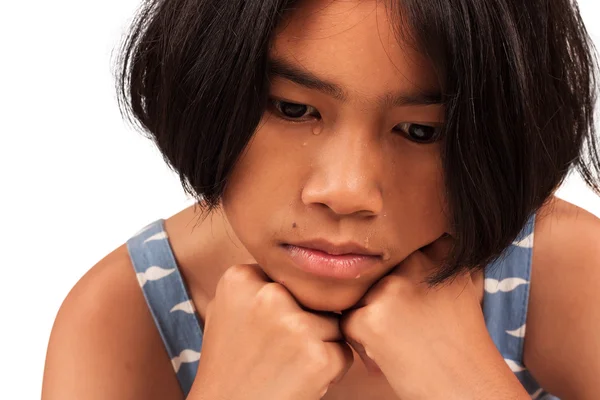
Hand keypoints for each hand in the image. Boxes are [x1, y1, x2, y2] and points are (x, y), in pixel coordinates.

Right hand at [189, 264, 352, 399]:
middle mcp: (268, 295)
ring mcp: (295, 325)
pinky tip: (299, 379)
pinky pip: (343, 352)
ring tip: (287, 364)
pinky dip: (329, 369)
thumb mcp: (226, 308)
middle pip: (313, 298)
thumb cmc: (229, 364)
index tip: (265, 328)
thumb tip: (305, 262)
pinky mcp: (318, 357)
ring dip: (320, 344)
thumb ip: (257, 282)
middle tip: (278, 350)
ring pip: (332, 323)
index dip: (285, 305)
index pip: (289, 278)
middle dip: (305, 321)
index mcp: (241, 277)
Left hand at [340, 236, 529, 398]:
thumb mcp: (465, 285)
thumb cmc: (465, 341)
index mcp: (438, 253)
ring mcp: (390, 291)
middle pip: (376, 272)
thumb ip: (443, 257)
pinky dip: (362, 341)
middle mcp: (413, 266)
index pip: (400, 246)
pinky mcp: (370, 319)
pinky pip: (348, 322)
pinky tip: (388, 353)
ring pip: (359, 295)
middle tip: (406, 324)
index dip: (399, 269)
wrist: (467, 386)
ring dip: (371, 317)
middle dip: (383, 297)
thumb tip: (430, 238)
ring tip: (399, 339)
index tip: (409, 294)